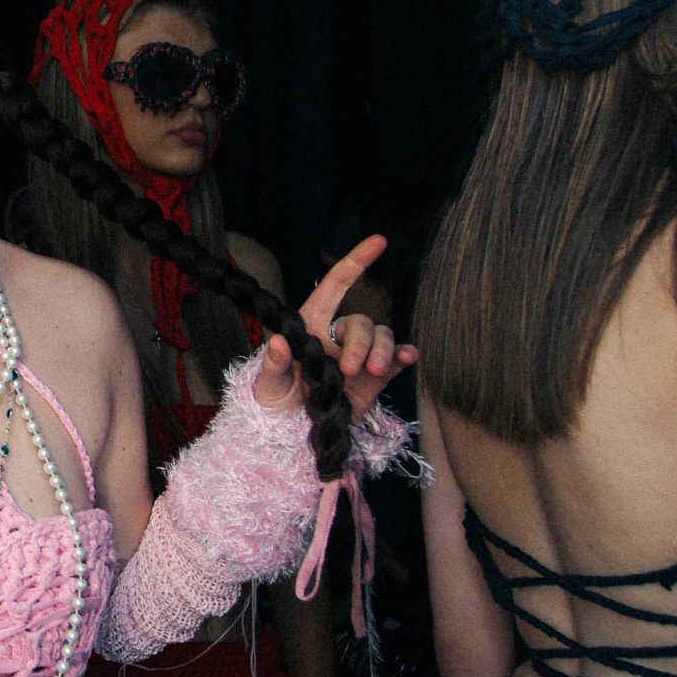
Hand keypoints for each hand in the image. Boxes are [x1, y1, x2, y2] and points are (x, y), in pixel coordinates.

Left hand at [252, 233, 416, 422]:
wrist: (293, 435)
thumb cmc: (274, 403)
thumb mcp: (268, 384)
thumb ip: (274, 364)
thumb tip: (278, 342)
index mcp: (310, 326)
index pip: (336, 285)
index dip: (357, 261)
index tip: (380, 241)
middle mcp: (337, 336)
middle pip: (361, 321)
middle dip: (360, 342)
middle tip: (348, 370)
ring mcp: (359, 356)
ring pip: (382, 336)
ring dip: (381, 350)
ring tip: (372, 372)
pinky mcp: (376, 377)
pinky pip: (396, 357)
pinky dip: (404, 355)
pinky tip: (408, 357)